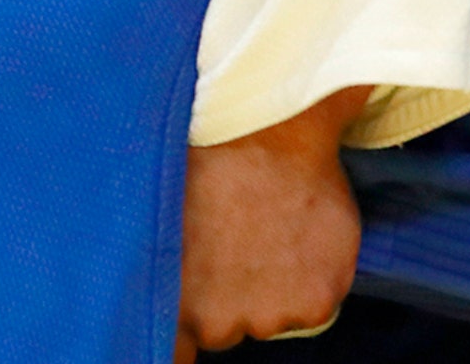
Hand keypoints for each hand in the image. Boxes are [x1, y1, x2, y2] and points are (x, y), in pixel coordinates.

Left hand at [174, 86, 370, 360]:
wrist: (271, 129)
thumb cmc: (212, 160)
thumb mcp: (164, 216)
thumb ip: (165, 270)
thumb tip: (155, 294)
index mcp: (172, 302)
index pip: (175, 355)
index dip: (181, 345)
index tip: (193, 320)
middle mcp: (215, 321)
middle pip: (224, 332)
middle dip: (229, 298)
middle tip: (236, 245)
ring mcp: (266, 316)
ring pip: (269, 318)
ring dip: (271, 289)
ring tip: (268, 231)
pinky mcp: (314, 304)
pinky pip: (312, 306)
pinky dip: (312, 279)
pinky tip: (297, 234)